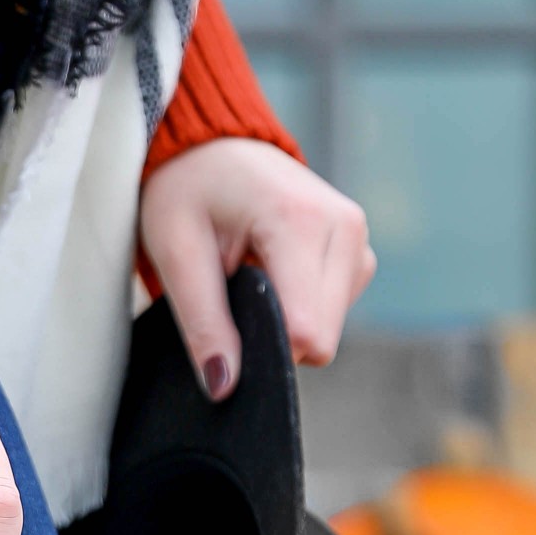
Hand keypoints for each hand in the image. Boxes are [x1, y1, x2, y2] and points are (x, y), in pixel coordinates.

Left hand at [138, 139, 375, 399]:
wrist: (212, 148)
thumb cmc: (188, 190)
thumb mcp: (177, 255)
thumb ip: (203, 325)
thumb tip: (224, 386)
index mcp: (302, 221)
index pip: (305, 332)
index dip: (263, 346)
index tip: (227, 321)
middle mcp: (344, 227)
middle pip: (321, 338)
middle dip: (274, 332)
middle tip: (235, 289)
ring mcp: (357, 238)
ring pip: (329, 330)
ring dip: (286, 317)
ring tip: (251, 272)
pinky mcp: (358, 252)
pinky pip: (333, 312)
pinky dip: (299, 304)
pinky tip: (272, 270)